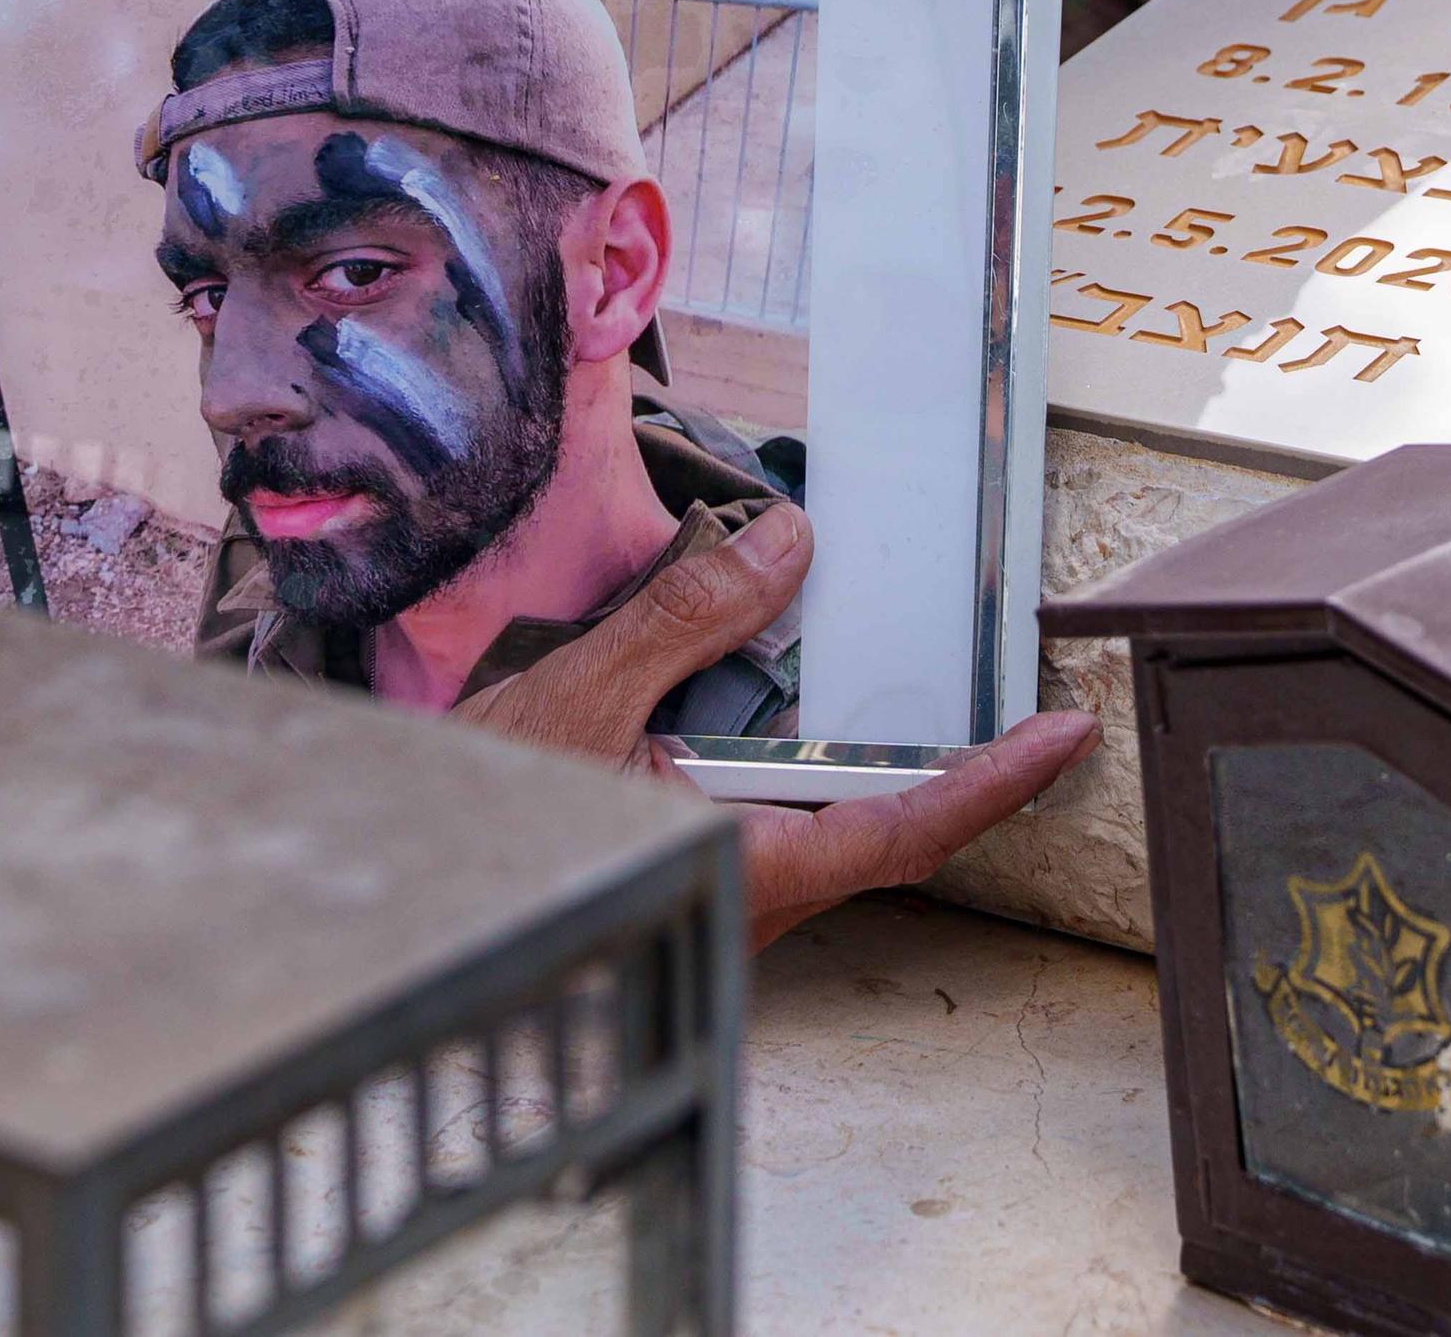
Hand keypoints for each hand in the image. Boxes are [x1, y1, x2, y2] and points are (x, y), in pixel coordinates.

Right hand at [446, 502, 1105, 946]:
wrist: (388, 900)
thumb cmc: (472, 828)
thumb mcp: (581, 701)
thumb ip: (689, 619)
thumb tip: (786, 549)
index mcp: (742, 870)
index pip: (906, 828)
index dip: (995, 781)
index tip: (1062, 735)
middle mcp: (745, 900)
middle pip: (875, 826)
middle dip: (941, 762)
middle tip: (1008, 699)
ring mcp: (714, 900)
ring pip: (818, 825)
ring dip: (854, 758)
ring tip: (896, 681)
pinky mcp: (682, 882)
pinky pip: (764, 823)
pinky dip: (787, 764)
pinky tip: (770, 706)